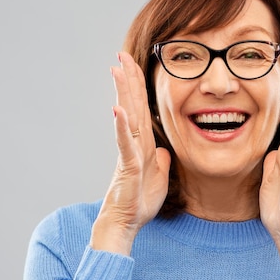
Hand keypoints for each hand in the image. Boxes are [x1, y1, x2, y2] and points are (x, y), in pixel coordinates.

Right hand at [90, 52, 170, 254]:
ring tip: (116, 70)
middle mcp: (134, 144)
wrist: (126, 223)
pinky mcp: (128, 167)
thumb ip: (160, 161)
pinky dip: (122, 128)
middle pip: (132, 106)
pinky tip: (119, 111)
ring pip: (127, 118)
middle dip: (128, 80)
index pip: (141, 109)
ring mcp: (129, 153)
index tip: (134, 65)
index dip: (138, 87)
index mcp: (143, 144)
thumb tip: (163, 150)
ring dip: (122, 94)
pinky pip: (126, 145)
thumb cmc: (139, 202)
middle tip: (121, 55)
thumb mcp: (158, 177)